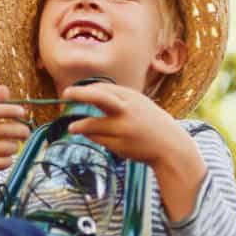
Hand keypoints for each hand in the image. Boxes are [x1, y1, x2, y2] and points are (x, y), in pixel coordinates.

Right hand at [0, 85, 31, 190]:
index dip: (8, 109)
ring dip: (13, 148)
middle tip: (26, 133)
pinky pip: (0, 162)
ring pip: (3, 148)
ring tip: (12, 148)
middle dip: (19, 131)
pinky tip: (6, 161)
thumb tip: (4, 87)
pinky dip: (7, 162)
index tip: (23, 112)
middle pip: (1, 130)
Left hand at [61, 82, 193, 168]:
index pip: (102, 89)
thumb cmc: (151, 122)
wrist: (169, 146)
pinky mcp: (120, 145)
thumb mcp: (139, 104)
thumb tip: (89, 94)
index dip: (85, 91)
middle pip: (98, 98)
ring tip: (71, 128)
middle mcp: (126, 111)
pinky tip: (96, 137)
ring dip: (79, 126)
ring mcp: (122, 129)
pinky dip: (94, 137)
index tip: (71, 93)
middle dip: (80, 94)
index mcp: (131, 97)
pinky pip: (99, 140)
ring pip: (92, 125)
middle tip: (66, 94)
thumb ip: (118, 99)